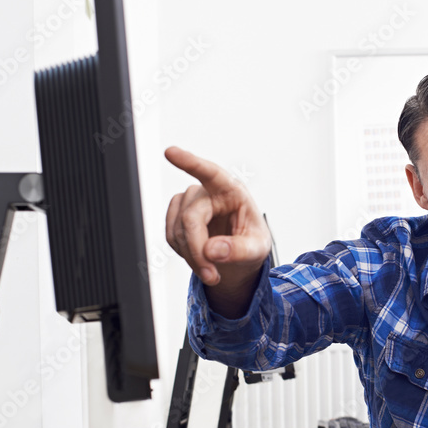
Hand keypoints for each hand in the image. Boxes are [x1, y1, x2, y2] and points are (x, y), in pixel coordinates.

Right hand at [165, 147, 270, 312]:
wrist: (241, 255)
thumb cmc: (252, 243)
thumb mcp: (257, 249)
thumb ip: (239, 250)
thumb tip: (212, 250)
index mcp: (233, 191)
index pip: (211, 173)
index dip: (190, 162)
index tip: (170, 152)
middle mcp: (209, 192)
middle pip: (190, 218)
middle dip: (197, 251)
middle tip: (211, 274)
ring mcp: (190, 202)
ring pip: (177, 229)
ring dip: (191, 256)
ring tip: (210, 268)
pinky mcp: (177, 214)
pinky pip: (170, 236)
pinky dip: (183, 253)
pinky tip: (199, 256)